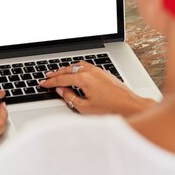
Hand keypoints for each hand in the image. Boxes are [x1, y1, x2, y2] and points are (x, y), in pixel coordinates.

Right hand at [39, 61, 154, 115]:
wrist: (131, 106)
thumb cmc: (111, 109)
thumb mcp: (85, 107)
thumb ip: (70, 97)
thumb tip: (62, 91)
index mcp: (83, 78)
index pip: (62, 79)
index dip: (50, 82)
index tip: (43, 83)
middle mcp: (90, 71)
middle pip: (68, 69)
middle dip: (56, 73)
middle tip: (47, 76)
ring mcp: (98, 70)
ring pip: (77, 65)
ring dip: (67, 68)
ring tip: (59, 72)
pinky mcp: (104, 72)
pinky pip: (86, 66)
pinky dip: (77, 68)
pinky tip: (76, 72)